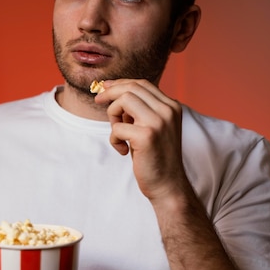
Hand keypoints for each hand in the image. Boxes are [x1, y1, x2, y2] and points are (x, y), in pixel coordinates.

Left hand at [94, 79, 187, 200]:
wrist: (168, 185)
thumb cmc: (154, 156)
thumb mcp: (150, 126)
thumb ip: (138, 109)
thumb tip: (111, 89)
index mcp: (171, 106)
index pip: (142, 84)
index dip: (120, 83)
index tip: (105, 88)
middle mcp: (168, 110)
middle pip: (131, 88)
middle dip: (110, 93)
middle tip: (98, 100)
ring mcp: (159, 122)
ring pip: (124, 100)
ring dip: (113, 114)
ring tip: (118, 132)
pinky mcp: (147, 136)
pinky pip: (117, 127)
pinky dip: (114, 139)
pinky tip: (123, 151)